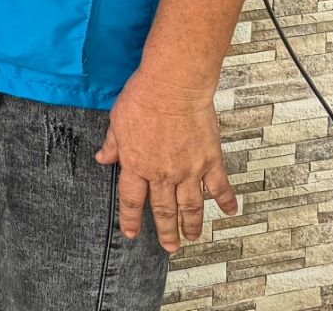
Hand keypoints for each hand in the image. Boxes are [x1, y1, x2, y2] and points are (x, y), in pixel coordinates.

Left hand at [96, 71, 237, 249]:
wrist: (174, 86)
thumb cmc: (144, 98)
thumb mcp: (117, 121)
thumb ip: (112, 144)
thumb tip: (102, 157)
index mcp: (137, 164)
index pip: (131, 200)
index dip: (131, 219)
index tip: (132, 233)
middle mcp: (162, 173)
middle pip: (163, 209)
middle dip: (166, 230)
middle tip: (169, 246)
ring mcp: (188, 170)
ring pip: (190, 206)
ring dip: (191, 224)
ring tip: (191, 237)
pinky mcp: (210, 161)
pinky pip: (219, 187)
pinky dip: (225, 201)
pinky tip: (230, 211)